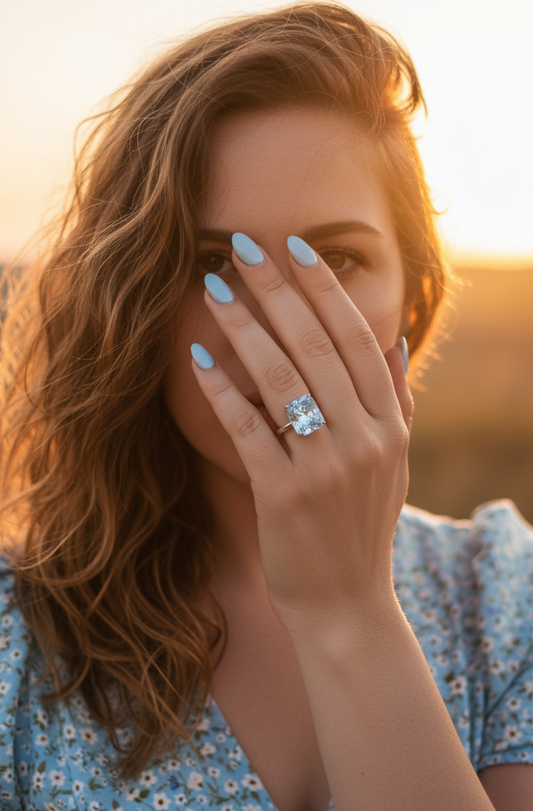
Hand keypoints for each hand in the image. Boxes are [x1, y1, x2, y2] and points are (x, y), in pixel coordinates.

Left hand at [191, 234, 412, 632]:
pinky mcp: (284, 495)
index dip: (324, 288)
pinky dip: (222, 392)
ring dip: (242, 327)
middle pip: (315, 346)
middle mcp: (364, 439)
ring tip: (212, 290)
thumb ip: (398, 400)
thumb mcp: (396, 463)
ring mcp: (326, 468)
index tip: (295, 248)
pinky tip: (198, 361)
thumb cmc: (363, 526)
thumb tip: (394, 340)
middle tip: (243, 248)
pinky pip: (247, 430)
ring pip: (279, 379)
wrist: (346, 603)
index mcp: (391, 424)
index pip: (355, 338)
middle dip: (276, 290)